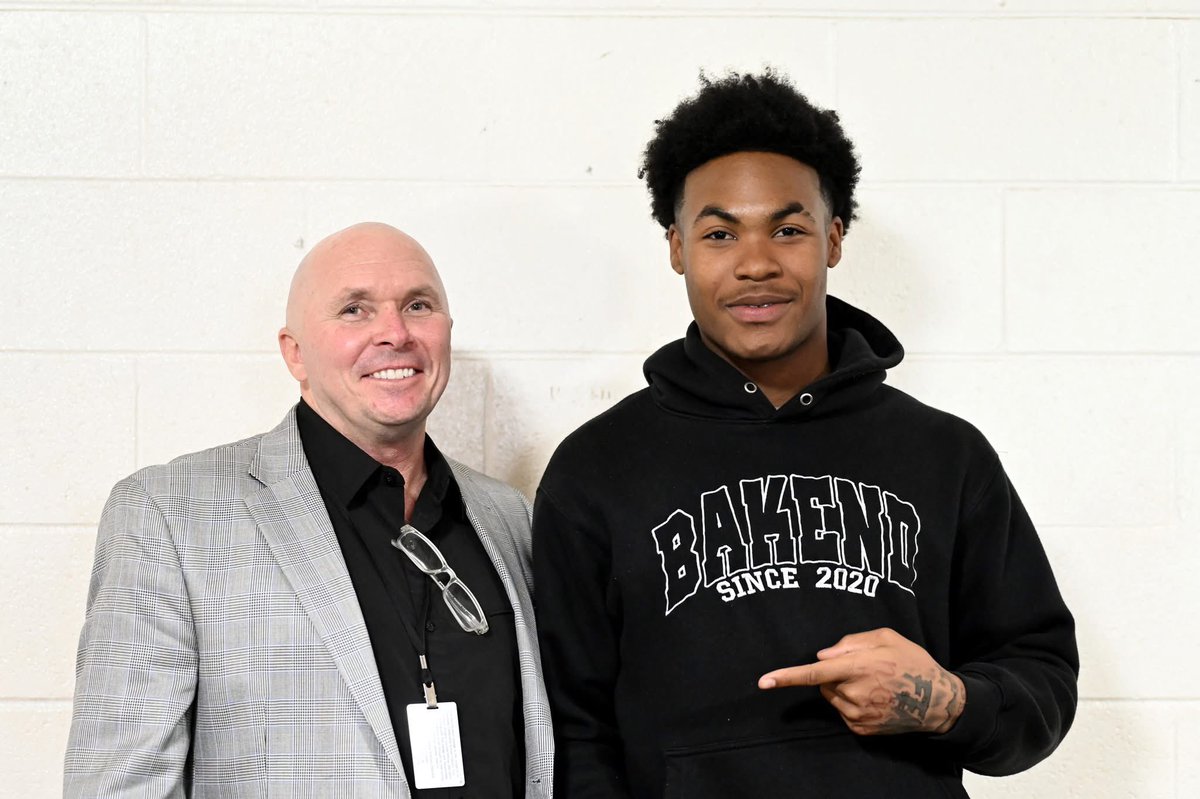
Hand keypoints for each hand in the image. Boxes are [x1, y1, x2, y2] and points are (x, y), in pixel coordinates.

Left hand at [758, 627, 964, 735]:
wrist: (939, 701)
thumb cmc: (912, 662)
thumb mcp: (886, 637)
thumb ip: (851, 642)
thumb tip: (822, 656)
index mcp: (859, 668)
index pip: (814, 673)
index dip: (786, 677)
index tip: (763, 681)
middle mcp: (856, 694)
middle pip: (824, 682)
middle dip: (834, 673)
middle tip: (864, 668)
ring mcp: (859, 714)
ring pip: (832, 697)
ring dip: (842, 688)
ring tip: (874, 683)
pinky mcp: (862, 728)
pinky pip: (843, 711)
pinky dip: (851, 702)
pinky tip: (876, 698)